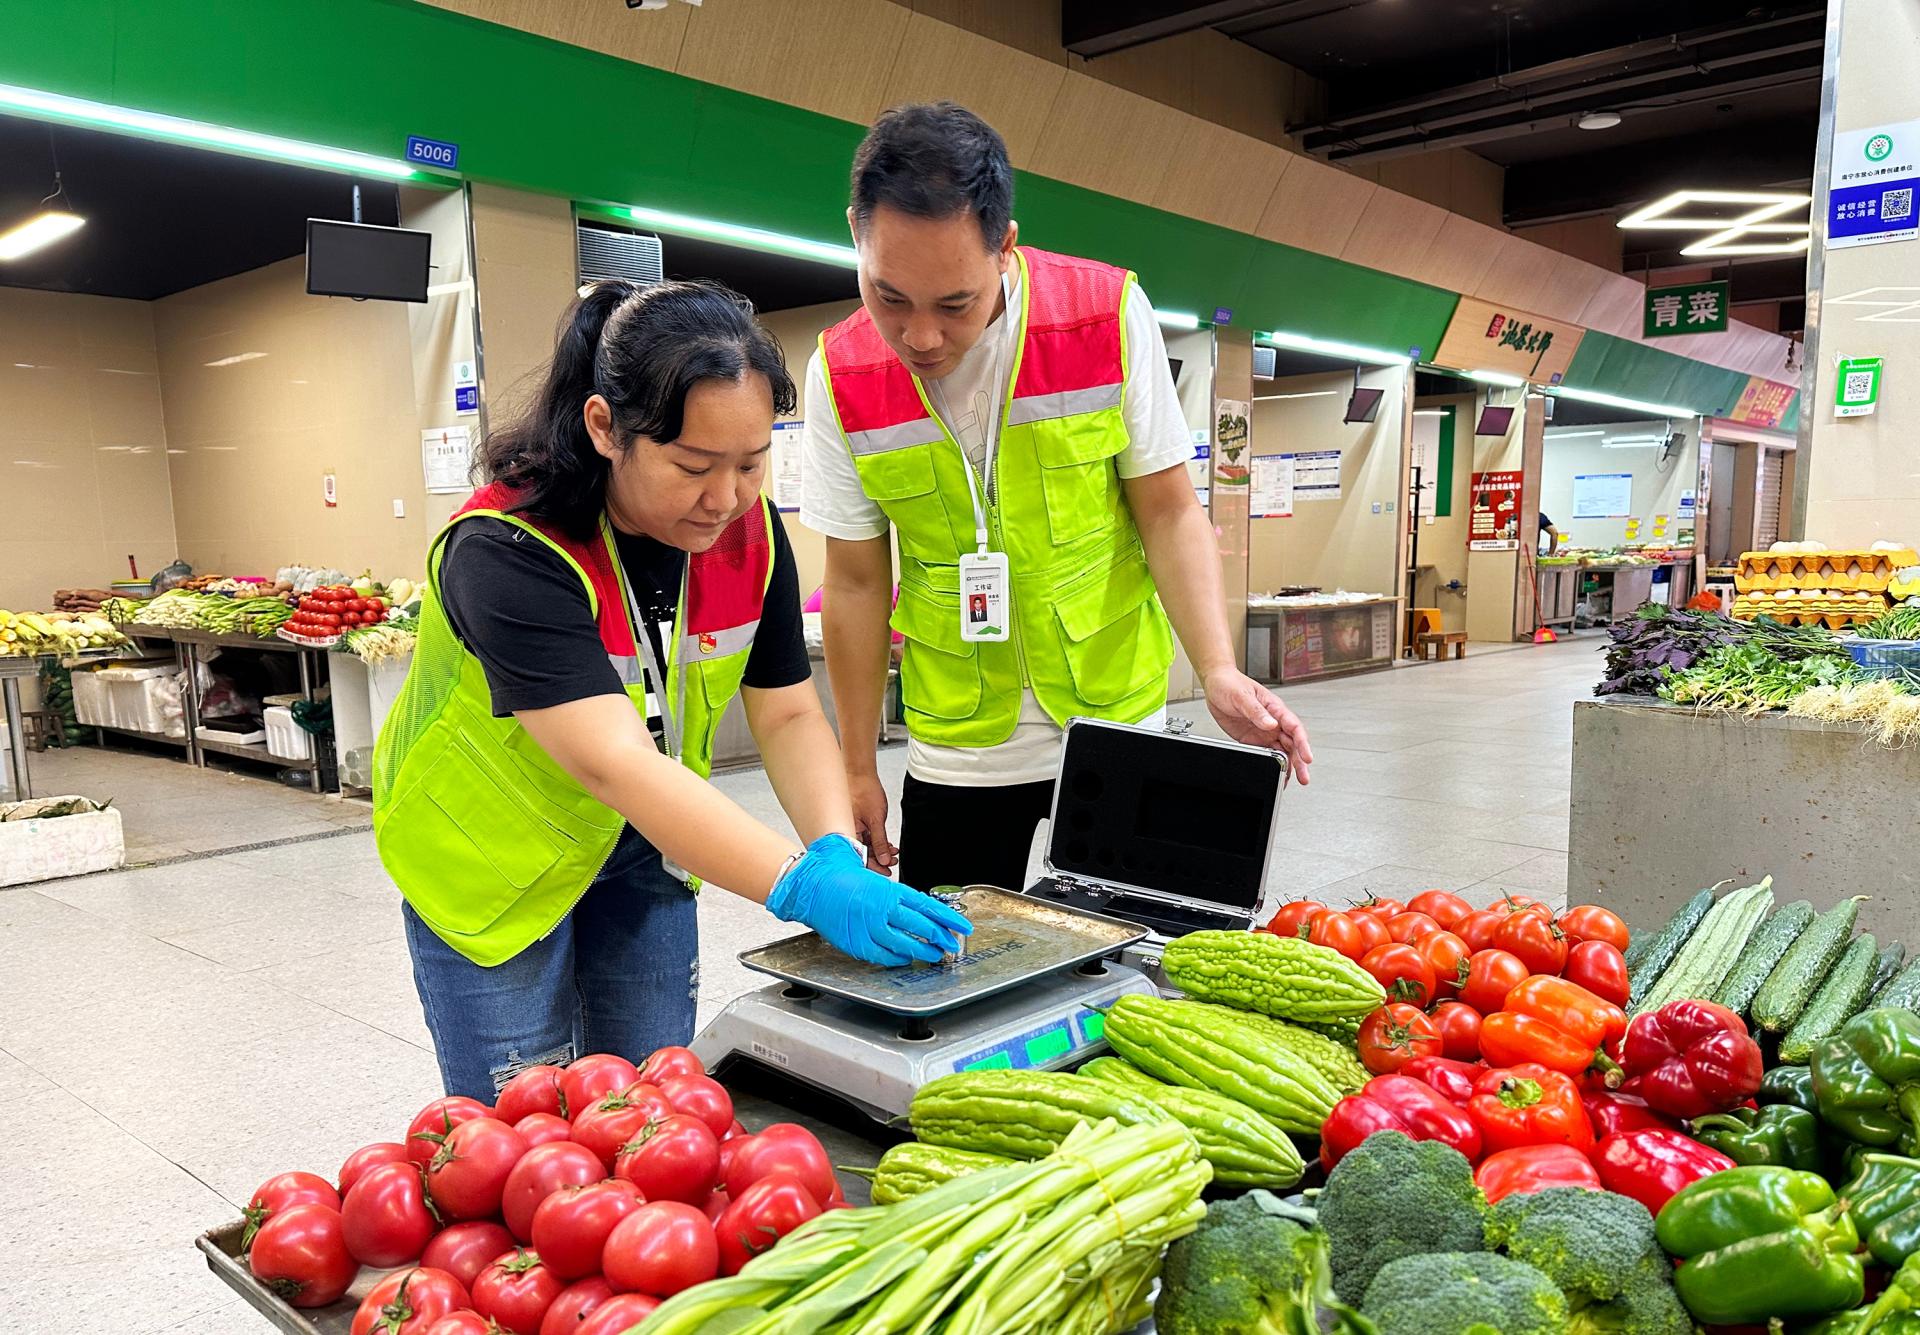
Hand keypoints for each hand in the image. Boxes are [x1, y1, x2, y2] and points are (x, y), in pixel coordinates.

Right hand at [767, 834, 973, 966]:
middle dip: (940, 937)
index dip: (948, 918)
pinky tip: (906, 959)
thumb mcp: (877, 880)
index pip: (928, 906)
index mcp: (890, 891)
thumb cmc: (844, 880)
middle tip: (952, 944)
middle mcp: (882, 909)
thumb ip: (899, 897)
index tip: (963, 926)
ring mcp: (869, 927)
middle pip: (920, 927)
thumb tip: (924, 909)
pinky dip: (896, 959)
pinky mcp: (856, 942)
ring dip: (922, 951)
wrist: (813, 885)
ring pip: (904, 944)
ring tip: (935, 955)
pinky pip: (882, 955)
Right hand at [847, 771, 895, 873]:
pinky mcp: (856, 824)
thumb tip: (884, 859)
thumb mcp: (876, 819)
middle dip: (879, 859)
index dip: (873, 867)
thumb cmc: (863, 791)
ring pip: (865, 847)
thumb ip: (880, 841)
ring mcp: (851, 828)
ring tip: (893, 853)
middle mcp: (846, 832)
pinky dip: (877, 842)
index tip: (885, 871)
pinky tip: (887, 845)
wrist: (861, 774)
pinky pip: (865, 839)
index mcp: (846, 832)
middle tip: (892, 862)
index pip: (858, 857)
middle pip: (861, 854)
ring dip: (880, 851)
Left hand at [1204, 667, 1312, 783]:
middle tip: (1304, 777)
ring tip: (1290, 781)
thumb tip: (1271, 724)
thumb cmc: (1230, 684)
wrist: (1215, 685)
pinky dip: (1272, 765)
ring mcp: (1264, 731)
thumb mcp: (1242, 696)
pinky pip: (1266, 754)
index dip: (1302, 743)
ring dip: (1287, 766)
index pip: (1294, 727)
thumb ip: (1256, 711)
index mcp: (1274, 708)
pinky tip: (1275, 774)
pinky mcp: (1252, 739)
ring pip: (1281, 751)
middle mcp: (1273, 721)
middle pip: (1292, 744)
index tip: (1307, 757)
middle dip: (1299, 761)